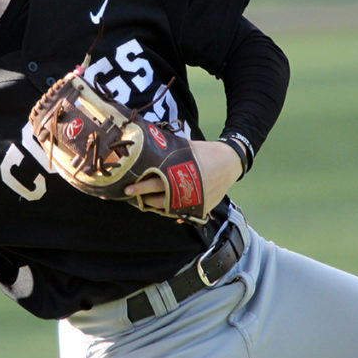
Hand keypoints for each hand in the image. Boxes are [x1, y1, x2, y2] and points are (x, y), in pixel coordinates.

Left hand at [124, 139, 243, 217]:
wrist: (230, 163)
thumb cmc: (205, 153)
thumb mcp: (186, 148)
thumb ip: (167, 150)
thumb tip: (146, 144)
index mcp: (182, 174)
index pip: (156, 183)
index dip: (140, 186)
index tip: (128, 188)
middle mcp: (187, 191)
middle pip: (159, 198)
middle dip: (143, 197)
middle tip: (130, 194)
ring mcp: (194, 202)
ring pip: (167, 209)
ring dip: (153, 205)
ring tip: (142, 200)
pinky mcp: (200, 209)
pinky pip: (179, 213)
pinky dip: (167, 210)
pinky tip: (158, 206)